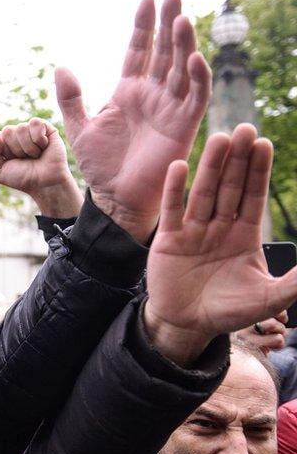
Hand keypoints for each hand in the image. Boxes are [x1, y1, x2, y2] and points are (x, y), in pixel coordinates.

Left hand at [0, 118, 82, 217]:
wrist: (45, 184)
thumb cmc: (23, 178)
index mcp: (4, 142)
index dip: (4, 151)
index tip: (13, 161)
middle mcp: (17, 135)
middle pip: (8, 130)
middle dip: (16, 149)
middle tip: (25, 158)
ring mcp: (31, 130)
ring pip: (21, 127)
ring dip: (28, 147)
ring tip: (36, 155)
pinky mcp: (46, 128)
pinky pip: (35, 122)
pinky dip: (38, 138)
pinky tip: (44, 146)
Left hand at [56, 0, 210, 242]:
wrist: (114, 198)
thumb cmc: (100, 165)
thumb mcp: (79, 127)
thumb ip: (71, 97)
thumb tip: (60, 67)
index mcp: (128, 91)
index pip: (139, 50)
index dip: (144, 26)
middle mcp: (152, 95)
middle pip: (164, 51)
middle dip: (169, 23)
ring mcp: (169, 108)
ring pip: (181, 69)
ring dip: (184, 44)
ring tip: (182, 18)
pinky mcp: (183, 126)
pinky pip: (194, 97)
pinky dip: (196, 78)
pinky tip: (193, 58)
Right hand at [144, 125, 296, 366]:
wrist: (187, 324)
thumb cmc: (228, 312)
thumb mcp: (269, 299)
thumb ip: (295, 281)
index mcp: (244, 236)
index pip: (254, 197)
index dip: (259, 171)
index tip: (265, 144)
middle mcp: (219, 227)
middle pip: (231, 187)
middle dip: (238, 159)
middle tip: (245, 129)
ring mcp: (194, 230)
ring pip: (205, 192)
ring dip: (211, 166)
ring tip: (219, 138)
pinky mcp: (170, 239)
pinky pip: (173, 209)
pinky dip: (175, 189)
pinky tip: (180, 166)